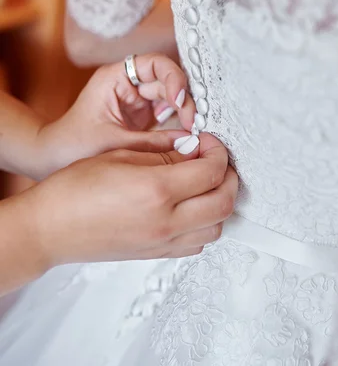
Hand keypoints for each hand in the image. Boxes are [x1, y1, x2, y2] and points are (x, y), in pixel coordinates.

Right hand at [26, 134, 237, 269]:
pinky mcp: (155, 254)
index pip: (211, 171)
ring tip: (206, 183)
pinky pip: (197, 244)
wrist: (50, 227)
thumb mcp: (121, 156)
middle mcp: (166, 221)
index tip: (208, 141)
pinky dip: (205, 224)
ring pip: (216, 228)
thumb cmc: (75, 189)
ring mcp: (162, 242)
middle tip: (216, 159)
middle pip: (224, 202)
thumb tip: (192, 149)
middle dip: (229, 176)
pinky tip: (191, 207)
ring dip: (220, 202)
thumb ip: (163, 154)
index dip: (217, 151)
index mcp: (157, 190)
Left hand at [37, 54, 195, 176]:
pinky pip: (168, 114)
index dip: (172, 77)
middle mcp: (129, 84)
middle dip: (183, 100)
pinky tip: (184, 135)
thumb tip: (190, 143)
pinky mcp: (143, 116)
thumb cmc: (73, 145)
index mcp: (115, 77)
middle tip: (193, 123)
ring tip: (191, 131)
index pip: (154, 64)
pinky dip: (178, 123)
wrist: (53, 159)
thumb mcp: (114, 143)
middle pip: (167, 81)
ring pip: (171, 97)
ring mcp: (137, 99)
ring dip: (183, 112)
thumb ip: (154, 142)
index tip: (180, 100)